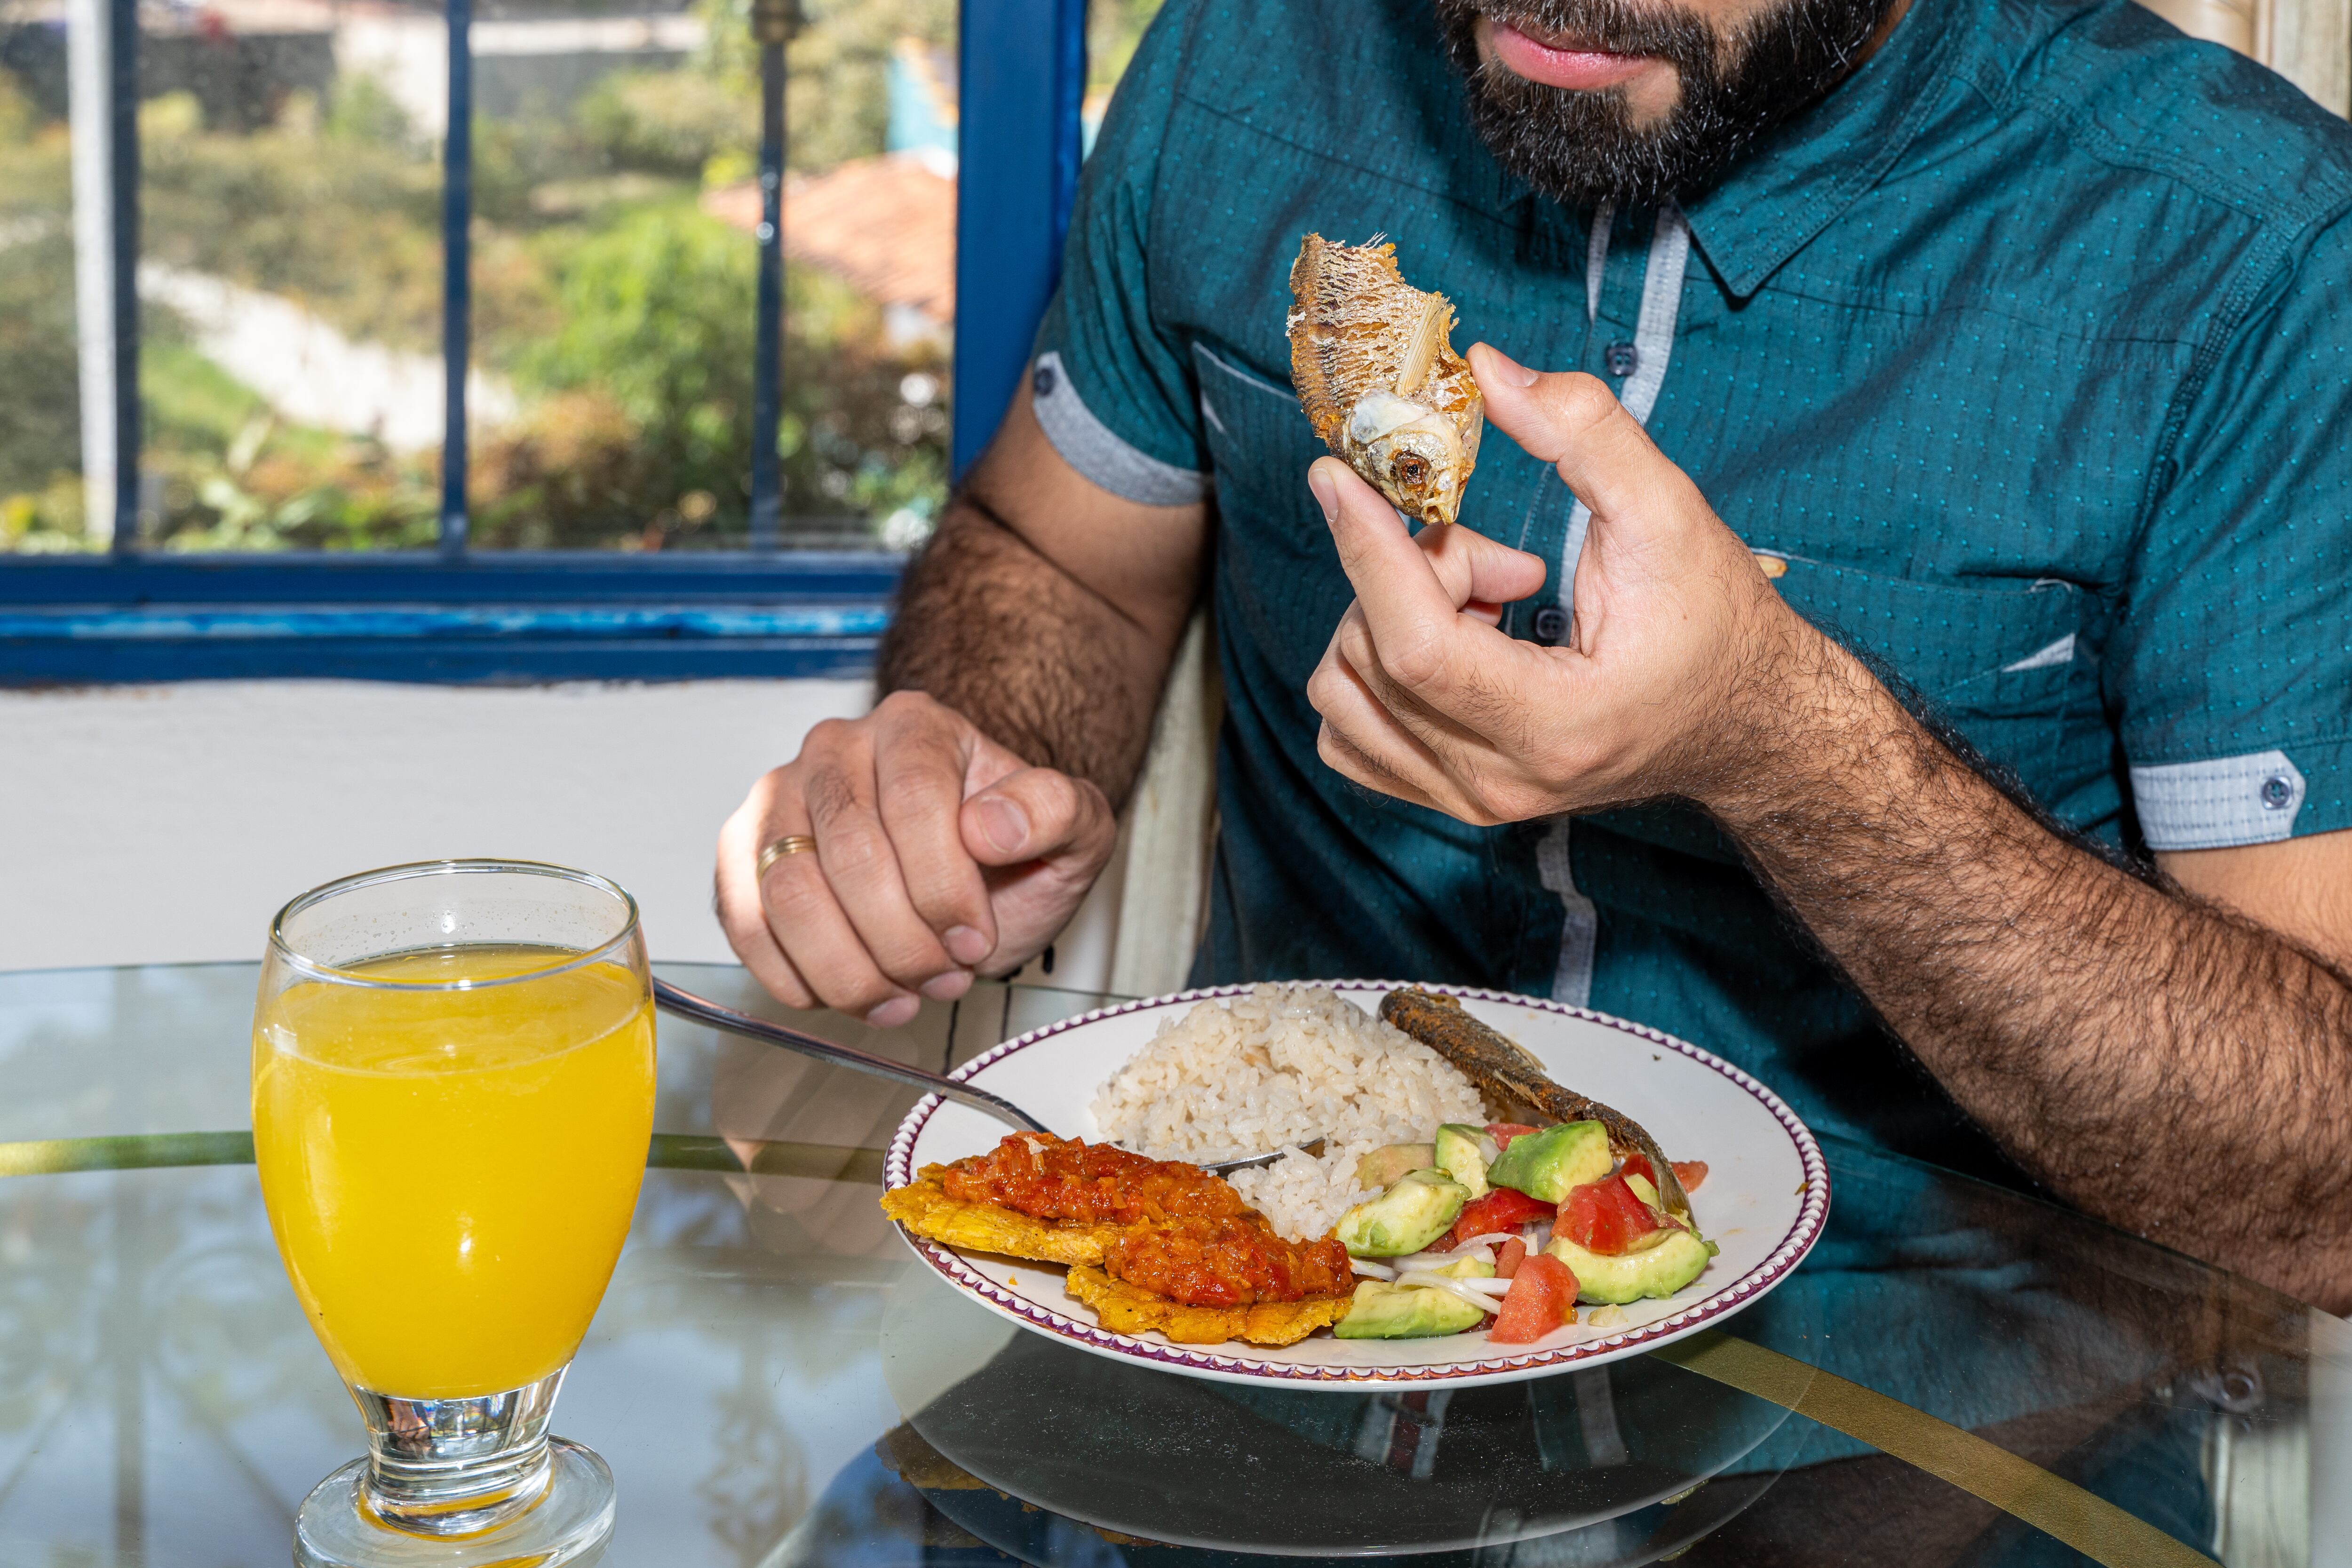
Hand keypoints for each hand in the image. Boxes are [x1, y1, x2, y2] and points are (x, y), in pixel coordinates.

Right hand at [715, 691, 1117, 1024]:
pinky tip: (848, 994)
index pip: (915, 802)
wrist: (969, 867)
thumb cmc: (1008, 845)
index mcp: (915, 727)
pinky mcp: (743, 857)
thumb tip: (992, 825)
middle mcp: (836, 748)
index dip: (945, 888)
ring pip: (790, 894)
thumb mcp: (1072, 828)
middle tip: (945, 977)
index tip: (977, 941)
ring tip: (901, 996)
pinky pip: (746, 920)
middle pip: (850, 854)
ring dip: (850, 969)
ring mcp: (779, 800)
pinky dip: (794, 976)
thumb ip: (1057, 811)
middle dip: (902, 941)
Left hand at [1304, 344, 1806, 823]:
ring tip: (1481, 602)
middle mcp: (1502, 781)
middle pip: (1374, 657)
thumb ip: (1583, 431)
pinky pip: (1351, 732)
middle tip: (1502, 558)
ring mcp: (1470, 800)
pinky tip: (1451, 641)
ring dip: (1390, 620)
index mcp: (1558, 724)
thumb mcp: (1668, 512)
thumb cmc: (1713, 622)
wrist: (1742, 718)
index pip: (1416, 646)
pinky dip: (1377, 668)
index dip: (1366, 552)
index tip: (1337, 478)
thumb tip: (1484, 371)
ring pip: (1344, 694)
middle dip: (1414, 574)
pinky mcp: (1449, 798)